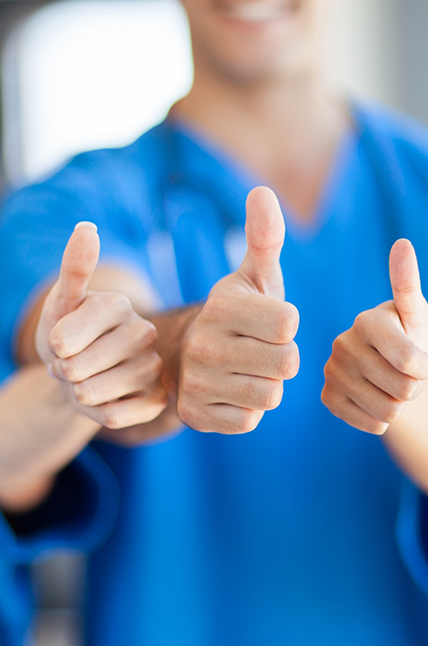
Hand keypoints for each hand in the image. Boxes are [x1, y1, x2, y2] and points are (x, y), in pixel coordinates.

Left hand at [36, 222, 167, 429]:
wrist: (83, 376)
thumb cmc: (67, 337)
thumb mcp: (60, 304)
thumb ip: (73, 268)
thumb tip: (87, 227)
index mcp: (119, 305)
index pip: (64, 339)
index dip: (52, 348)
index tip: (63, 342)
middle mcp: (144, 332)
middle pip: (77, 369)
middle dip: (65, 372)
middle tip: (76, 363)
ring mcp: (155, 368)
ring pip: (93, 394)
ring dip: (79, 394)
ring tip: (89, 380)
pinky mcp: (158, 400)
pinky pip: (112, 417)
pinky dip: (98, 414)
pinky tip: (107, 399)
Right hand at [177, 186, 299, 432]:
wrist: (189, 355)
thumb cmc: (237, 314)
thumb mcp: (253, 276)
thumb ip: (264, 237)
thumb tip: (262, 191)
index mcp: (221, 305)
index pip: (289, 323)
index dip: (286, 324)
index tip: (266, 321)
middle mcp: (203, 344)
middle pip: (286, 362)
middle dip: (281, 357)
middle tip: (258, 349)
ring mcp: (196, 382)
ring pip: (270, 394)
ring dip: (266, 384)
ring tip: (245, 370)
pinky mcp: (195, 415)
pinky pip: (249, 420)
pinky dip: (247, 409)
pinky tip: (230, 392)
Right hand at [322, 239, 427, 433]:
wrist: (389, 370)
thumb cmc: (409, 336)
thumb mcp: (416, 315)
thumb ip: (409, 284)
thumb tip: (402, 243)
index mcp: (366, 321)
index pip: (411, 363)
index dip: (425, 369)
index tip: (420, 360)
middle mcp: (342, 344)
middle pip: (403, 390)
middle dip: (413, 388)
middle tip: (403, 374)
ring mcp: (331, 372)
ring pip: (388, 411)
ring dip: (399, 405)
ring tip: (390, 386)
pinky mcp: (328, 398)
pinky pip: (370, 424)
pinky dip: (381, 419)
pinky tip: (374, 400)